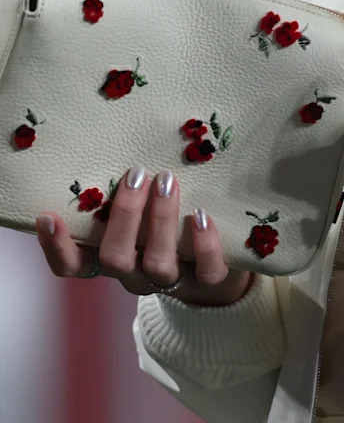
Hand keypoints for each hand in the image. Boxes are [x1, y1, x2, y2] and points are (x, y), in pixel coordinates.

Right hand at [34, 168, 253, 306]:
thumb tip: (111, 139)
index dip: (57, 247)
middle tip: (136, 173)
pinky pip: (206, 272)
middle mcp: (136, 274)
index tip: (48, 215)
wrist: (217, 269)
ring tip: (167, 180)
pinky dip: (204, 245)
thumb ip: (123, 192)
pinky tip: (201, 215)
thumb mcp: (142, 212)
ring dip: (160, 220)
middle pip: (114, 259)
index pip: (72, 266)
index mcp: (112, 257)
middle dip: (124, 215)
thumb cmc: (168, 226)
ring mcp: (172, 281)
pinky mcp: (208, 283)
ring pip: (157, 263)